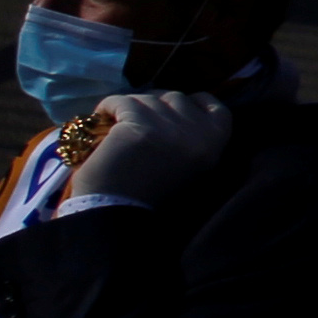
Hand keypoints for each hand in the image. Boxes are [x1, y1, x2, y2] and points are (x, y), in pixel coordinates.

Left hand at [60, 88, 233, 211]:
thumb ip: (191, 140)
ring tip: (114, 124)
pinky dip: (108, 107)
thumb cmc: (151, 201)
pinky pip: (121, 102)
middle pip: (176, 98)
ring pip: (146, 99)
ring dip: (128, 108)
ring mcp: (169, 127)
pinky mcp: (139, 125)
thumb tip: (173, 111)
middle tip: (136, 120)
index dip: (195, 102)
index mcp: (215, 146)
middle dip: (155, 104)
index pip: (216, 108)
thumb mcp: (188, 169)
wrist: (119, 220)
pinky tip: (101, 118)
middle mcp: (198, 132)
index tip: (173, 107)